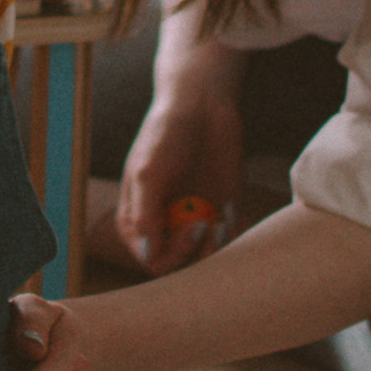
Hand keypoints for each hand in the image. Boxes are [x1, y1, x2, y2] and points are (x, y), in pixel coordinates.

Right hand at [117, 32, 244, 275]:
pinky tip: (231, 210)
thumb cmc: (166, 134)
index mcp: (138, 217)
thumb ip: (145, 216)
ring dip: (215, 247)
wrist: (201, 106)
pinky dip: (232, 233)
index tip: (191, 227)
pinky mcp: (220, 212)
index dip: (170, 254)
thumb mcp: (148, 173)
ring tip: (221, 222)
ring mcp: (193, 218)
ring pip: (203, 258)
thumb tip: (146, 256)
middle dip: (193, 253)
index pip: (151, 259)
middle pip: (178, 265)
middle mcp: (165, 223)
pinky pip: (226, 240)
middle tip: (207, 224)